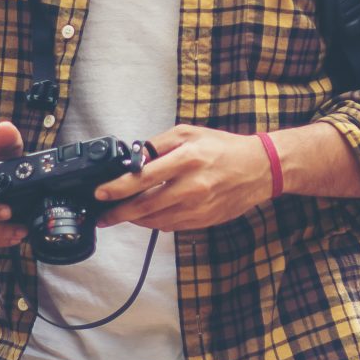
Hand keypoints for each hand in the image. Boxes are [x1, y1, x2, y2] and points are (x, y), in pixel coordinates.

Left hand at [94, 125, 272, 231]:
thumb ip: (159, 144)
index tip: (100, 193)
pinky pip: (170, 225)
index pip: (144, 177)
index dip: (118, 188)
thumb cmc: (223, 148)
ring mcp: (199, 207)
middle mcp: (192, 186)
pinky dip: (154, 222)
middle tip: (103, 215)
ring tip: (121, 214)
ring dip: (134, 219)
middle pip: (145, 205)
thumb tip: (133, 159)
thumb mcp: (190, 133)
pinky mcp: (203, 220)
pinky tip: (147, 215)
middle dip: (118, 212)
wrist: (259, 169)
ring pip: (155, 220)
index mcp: (187, 159)